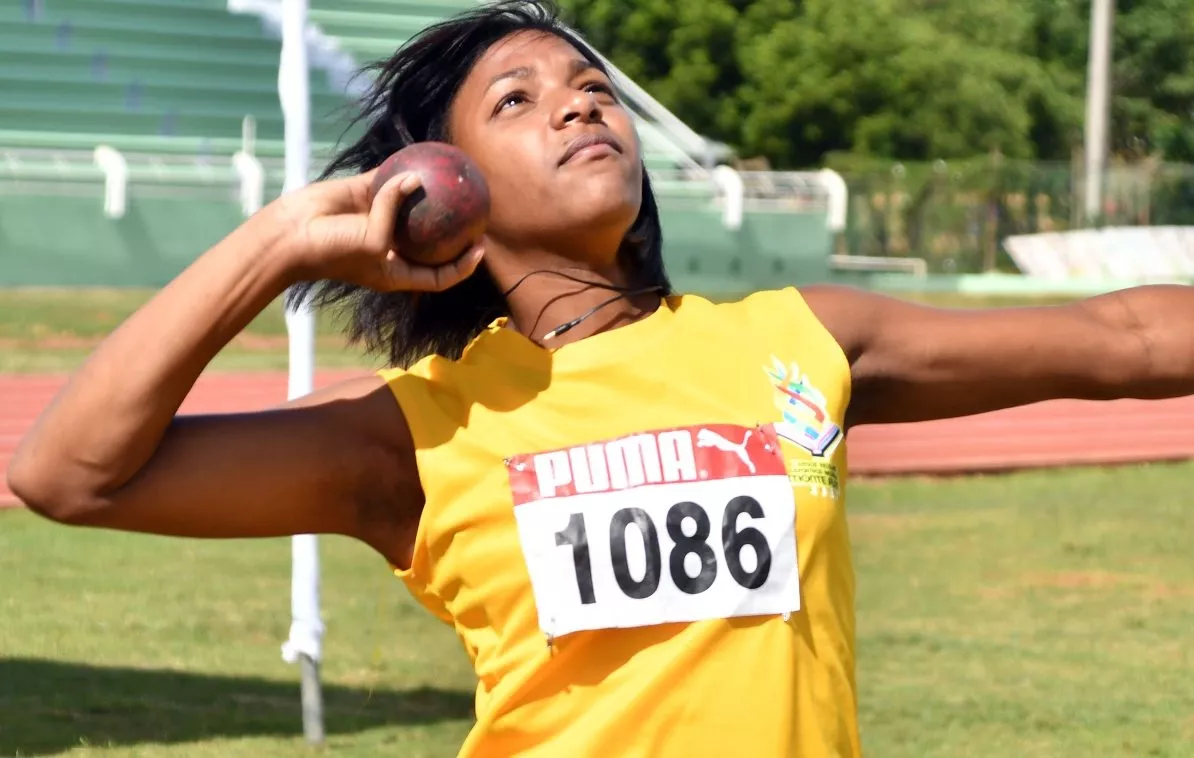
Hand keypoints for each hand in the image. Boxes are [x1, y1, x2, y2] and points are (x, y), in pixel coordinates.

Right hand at [267, 167, 484, 291]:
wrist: (292, 234)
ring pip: (413, 205)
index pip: (439, 275)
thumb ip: (395, 212)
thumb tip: (416, 177)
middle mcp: (392, 247)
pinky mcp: (364, 194)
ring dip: (432, 192)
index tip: (481, 248)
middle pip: (432, 240)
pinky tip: (422, 153)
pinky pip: (389, 179)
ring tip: (457, 176)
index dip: (463, 266)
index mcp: (397, 272)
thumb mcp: (374, 242)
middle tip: (478, 210)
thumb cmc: (336, 251)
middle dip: (456, 228)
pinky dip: (403, 168)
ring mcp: (378, 220)